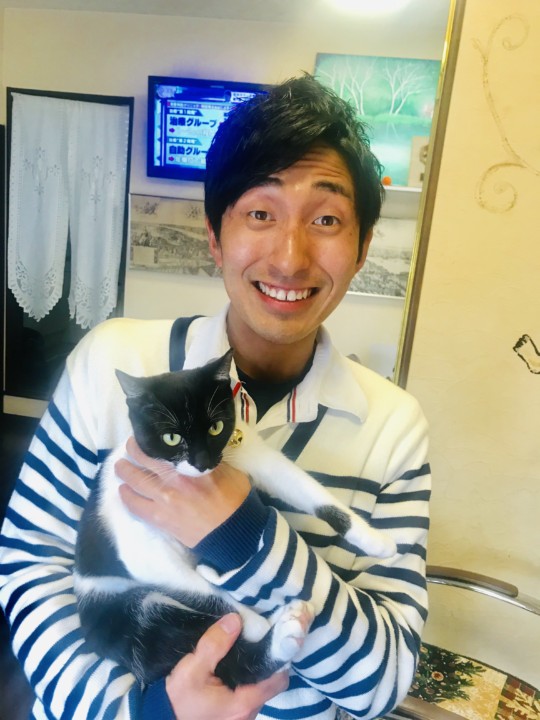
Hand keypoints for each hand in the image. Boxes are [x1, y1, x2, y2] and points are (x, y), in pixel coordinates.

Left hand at [115, 437, 250, 546]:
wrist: (234, 532)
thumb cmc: (235, 499)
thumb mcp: (225, 469)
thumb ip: (206, 459)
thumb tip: (195, 450)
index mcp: (189, 465)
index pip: (162, 447)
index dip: (148, 439)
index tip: (145, 434)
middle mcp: (172, 481)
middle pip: (143, 461)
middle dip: (132, 451)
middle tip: (129, 446)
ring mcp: (163, 501)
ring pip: (134, 483)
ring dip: (124, 472)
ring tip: (120, 467)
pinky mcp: (160, 519)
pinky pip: (135, 507)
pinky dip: (126, 497)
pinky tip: (123, 491)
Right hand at [166, 613, 288, 719]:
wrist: (160, 718)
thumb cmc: (178, 699)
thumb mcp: (193, 668)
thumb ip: (215, 644)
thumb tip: (235, 620)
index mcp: (244, 703)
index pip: (278, 679)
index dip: (278, 659)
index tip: (271, 638)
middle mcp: (248, 715)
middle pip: (270, 684)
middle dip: (264, 663)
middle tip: (256, 639)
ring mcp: (241, 718)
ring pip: (259, 690)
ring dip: (254, 673)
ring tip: (245, 649)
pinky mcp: (232, 717)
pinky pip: (248, 697)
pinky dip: (245, 682)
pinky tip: (234, 667)